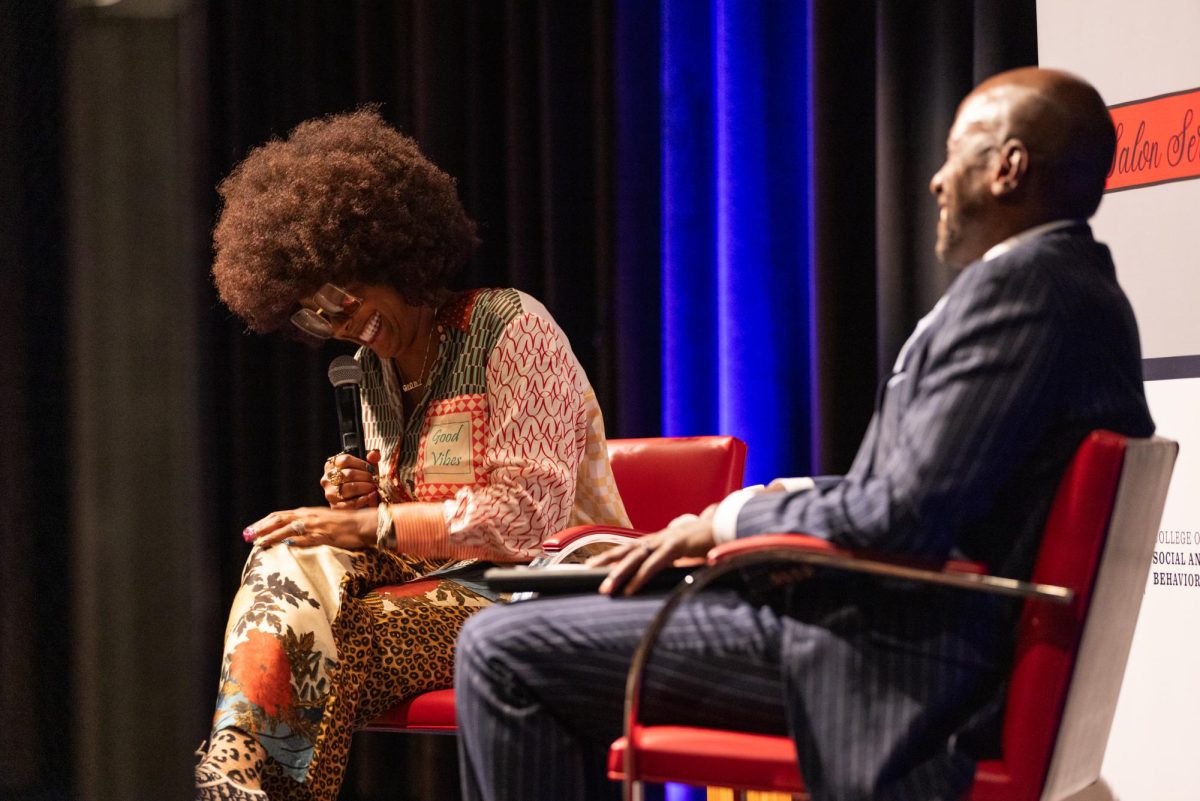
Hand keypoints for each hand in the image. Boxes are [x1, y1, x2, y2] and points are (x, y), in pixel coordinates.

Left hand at [244, 506, 378, 550]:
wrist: (362, 524)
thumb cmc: (344, 524)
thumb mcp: (323, 520)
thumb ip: (308, 524)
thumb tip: (294, 534)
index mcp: (306, 512)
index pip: (279, 515)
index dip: (263, 522)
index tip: (251, 530)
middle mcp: (307, 516)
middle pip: (278, 519)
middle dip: (261, 528)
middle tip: (248, 536)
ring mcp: (315, 525)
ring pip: (287, 529)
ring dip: (271, 536)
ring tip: (258, 543)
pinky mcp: (323, 535)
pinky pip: (304, 538)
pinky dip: (292, 541)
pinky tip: (282, 546)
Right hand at [321, 450, 380, 508]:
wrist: (356, 499)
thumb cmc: (361, 479)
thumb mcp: (366, 466)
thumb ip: (371, 458)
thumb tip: (374, 454)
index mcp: (331, 465)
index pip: (345, 460)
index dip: (361, 463)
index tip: (371, 469)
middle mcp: (327, 479)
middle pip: (348, 474)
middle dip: (365, 477)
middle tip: (375, 480)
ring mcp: (330, 493)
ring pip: (348, 488)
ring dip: (364, 487)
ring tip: (373, 487)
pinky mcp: (335, 507)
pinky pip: (349, 503)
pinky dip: (362, 500)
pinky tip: (370, 496)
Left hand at [587, 504, 718, 595]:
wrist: (727, 526)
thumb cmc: (705, 543)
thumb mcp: (684, 554)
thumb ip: (670, 562)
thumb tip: (658, 575)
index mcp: (658, 540)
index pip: (629, 547)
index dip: (610, 555)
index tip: (592, 565)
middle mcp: (658, 539)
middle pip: (626, 550)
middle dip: (605, 561)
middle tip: (587, 571)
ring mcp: (666, 541)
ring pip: (636, 558)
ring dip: (619, 574)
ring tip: (606, 589)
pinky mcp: (677, 547)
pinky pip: (655, 564)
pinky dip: (641, 577)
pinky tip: (631, 589)